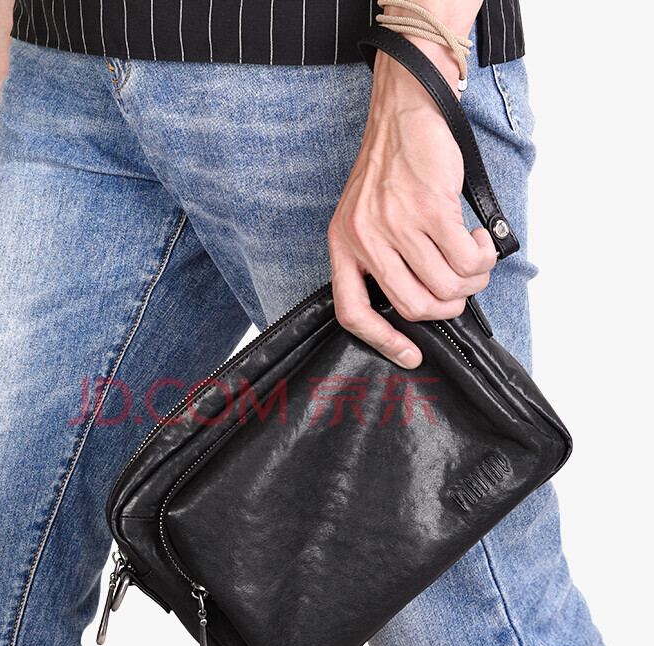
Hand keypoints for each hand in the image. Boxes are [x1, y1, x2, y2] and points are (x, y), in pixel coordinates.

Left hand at [328, 46, 496, 368]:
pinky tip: (475, 237)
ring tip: (473, 257)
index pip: (353, 312)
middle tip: (461, 286)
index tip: (411, 356)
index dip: (383, 341)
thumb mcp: (365, 216)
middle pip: (414, 306)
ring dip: (472, 280)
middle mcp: (364, 240)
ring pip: (446, 285)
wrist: (404, 110)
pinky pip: (466, 258)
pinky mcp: (430, 208)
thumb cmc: (389, 167)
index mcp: (342, 246)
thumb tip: (422, 300)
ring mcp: (396, 225)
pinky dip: (482, 256)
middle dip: (450, 306)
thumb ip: (381, 257)